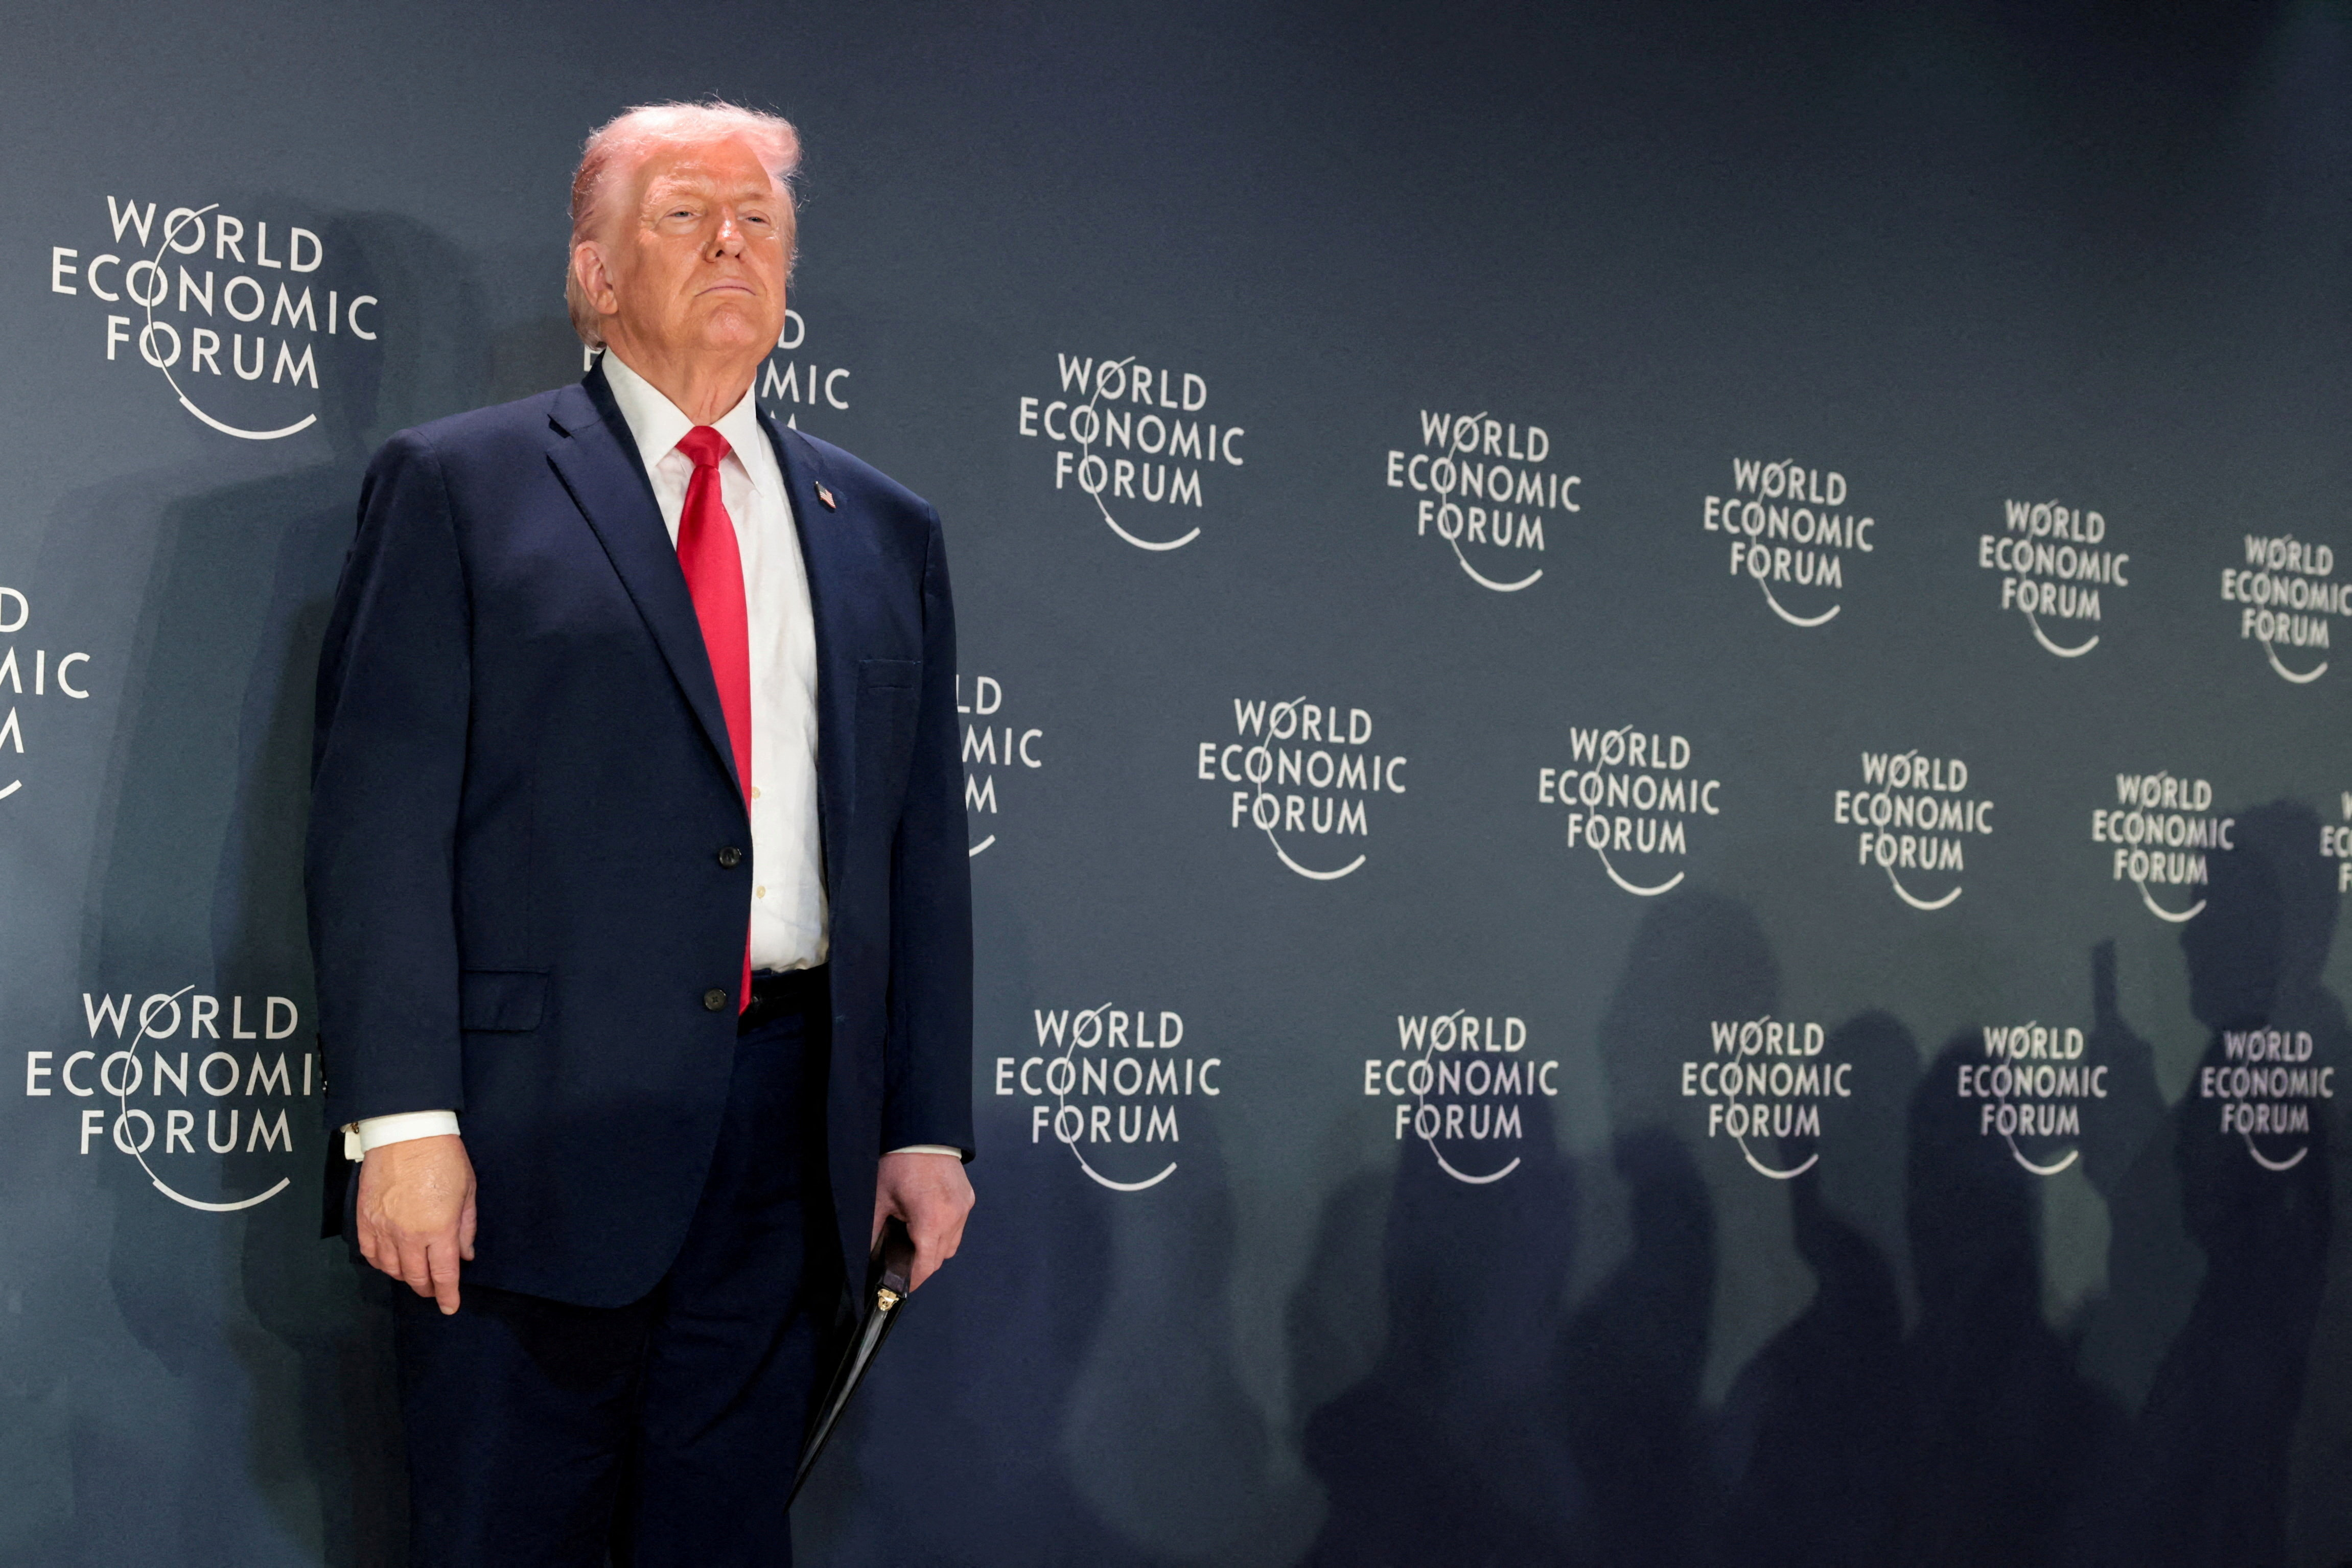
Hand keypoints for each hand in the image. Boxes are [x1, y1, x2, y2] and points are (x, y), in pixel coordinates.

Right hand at [355, 1133, 476, 1313]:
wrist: (406, 1133)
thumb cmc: (444, 1158)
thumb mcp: (468, 1191)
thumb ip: (466, 1227)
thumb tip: (465, 1255)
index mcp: (439, 1229)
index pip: (443, 1275)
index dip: (447, 1295)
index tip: (449, 1307)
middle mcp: (409, 1235)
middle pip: (416, 1277)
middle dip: (427, 1288)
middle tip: (434, 1290)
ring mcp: (383, 1228)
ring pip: (392, 1269)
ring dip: (405, 1277)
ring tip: (415, 1275)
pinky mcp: (364, 1219)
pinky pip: (370, 1253)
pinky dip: (381, 1264)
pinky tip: (390, 1262)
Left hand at [871, 1150, 973, 1290]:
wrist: (923, 1132)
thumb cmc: (900, 1161)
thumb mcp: (880, 1198)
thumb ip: (873, 1231)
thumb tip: (867, 1255)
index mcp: (931, 1220)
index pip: (926, 1265)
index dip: (913, 1280)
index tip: (901, 1286)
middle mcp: (953, 1217)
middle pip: (940, 1258)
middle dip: (921, 1265)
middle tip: (901, 1263)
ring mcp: (964, 1208)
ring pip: (951, 1245)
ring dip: (934, 1250)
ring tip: (914, 1241)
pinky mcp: (968, 1199)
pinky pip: (958, 1227)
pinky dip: (944, 1232)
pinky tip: (928, 1223)